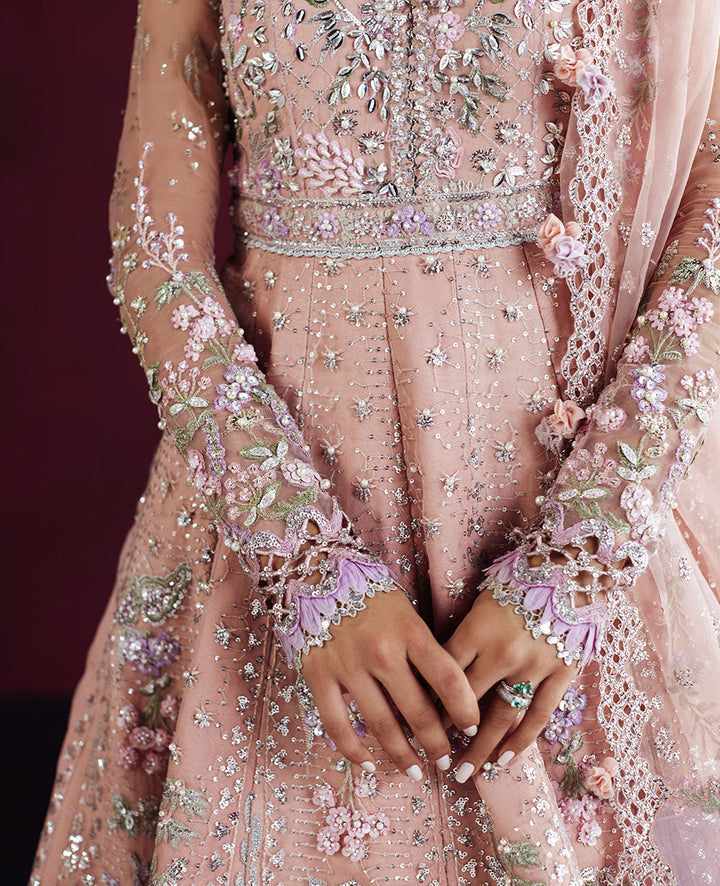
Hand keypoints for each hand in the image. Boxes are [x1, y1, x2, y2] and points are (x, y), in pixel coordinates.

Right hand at [301, 588, 479, 780]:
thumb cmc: (369, 594)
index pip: (448, 680)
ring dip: (403, 755)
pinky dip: (354, 751)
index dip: (466, 710)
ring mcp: (348, 666)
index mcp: (409, 631)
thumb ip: (421, 649)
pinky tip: (369, 764)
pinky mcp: (318, 676)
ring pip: (382, 725)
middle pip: (418, 711)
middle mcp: (381, 651)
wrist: (316, 572)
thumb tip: (444, 697)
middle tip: (445, 762)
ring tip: (417, 771)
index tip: (472, 728)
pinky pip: (338, 725)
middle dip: (437, 744)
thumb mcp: (405, 611)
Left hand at [443, 589, 579, 782]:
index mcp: (476, 630)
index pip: (443, 674)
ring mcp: (533, 666)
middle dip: (446, 731)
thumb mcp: (482, 600)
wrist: (572, 570)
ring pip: (501, 717)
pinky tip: (505, 761)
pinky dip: (521, 741)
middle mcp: (501, 652)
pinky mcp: (560, 674)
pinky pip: (538, 716)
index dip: (427, 699)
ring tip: (465, 774)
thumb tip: (436, 666)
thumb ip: (464, 634)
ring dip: (481, 749)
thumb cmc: (520, 581)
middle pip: (465, 700)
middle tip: (432, 756)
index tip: (414, 721)